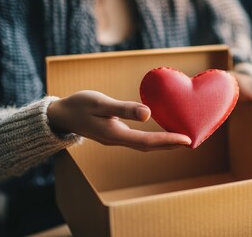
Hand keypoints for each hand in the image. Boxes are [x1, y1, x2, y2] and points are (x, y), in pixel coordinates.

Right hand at [47, 90, 190, 150]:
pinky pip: (139, 139)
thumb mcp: (100, 103)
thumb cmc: (79, 105)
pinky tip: (160, 132)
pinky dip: (153, 138)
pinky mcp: (115, 134)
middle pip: (149, 146)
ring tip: (181, 139)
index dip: (168, 140)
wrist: (60, 115)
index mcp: (116, 134)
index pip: (148, 141)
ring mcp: (116, 139)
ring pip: (145, 144)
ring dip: (163, 143)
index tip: (187, 139)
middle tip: (191, 141)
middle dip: (170, 145)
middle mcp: (118, 140)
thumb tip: (148, 114)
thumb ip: (123, 109)